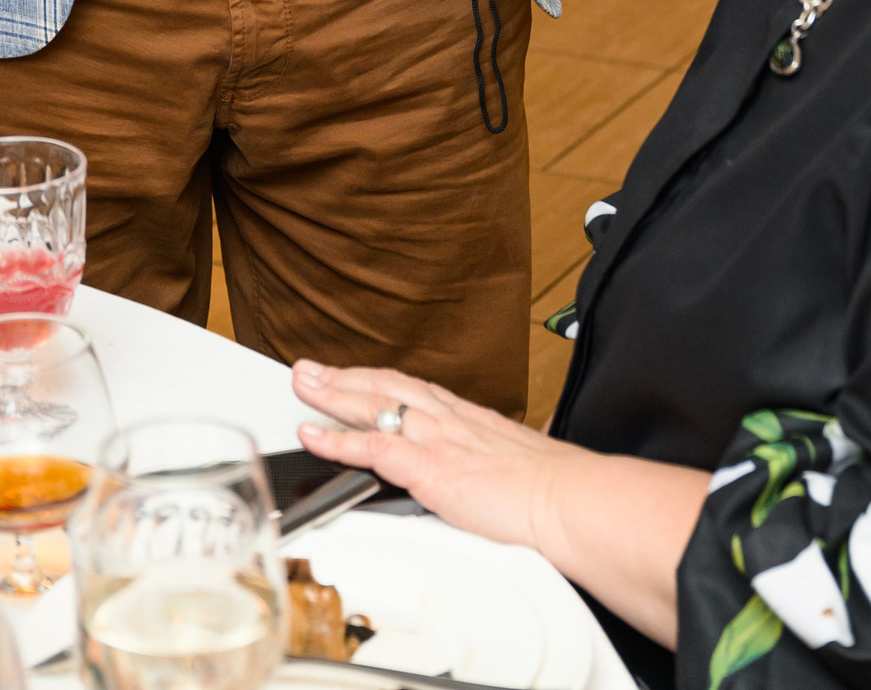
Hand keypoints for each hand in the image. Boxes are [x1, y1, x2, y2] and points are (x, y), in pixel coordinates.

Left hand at [292, 360, 572, 554]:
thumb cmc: (554, 493)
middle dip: (345, 378)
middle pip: (387, 388)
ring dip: (332, 394)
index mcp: (470, 420)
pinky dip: (338, 440)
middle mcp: (449, 421)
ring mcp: (437, 440)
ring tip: (302, 385)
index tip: (358, 377)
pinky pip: (372, 448)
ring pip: (374, 406)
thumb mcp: (518, 469)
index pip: (414, 391)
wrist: (569, 501)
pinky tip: (312, 435)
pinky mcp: (429, 468)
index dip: (380, 382)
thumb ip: (495, 468)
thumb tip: (498, 480)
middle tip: (310, 369)